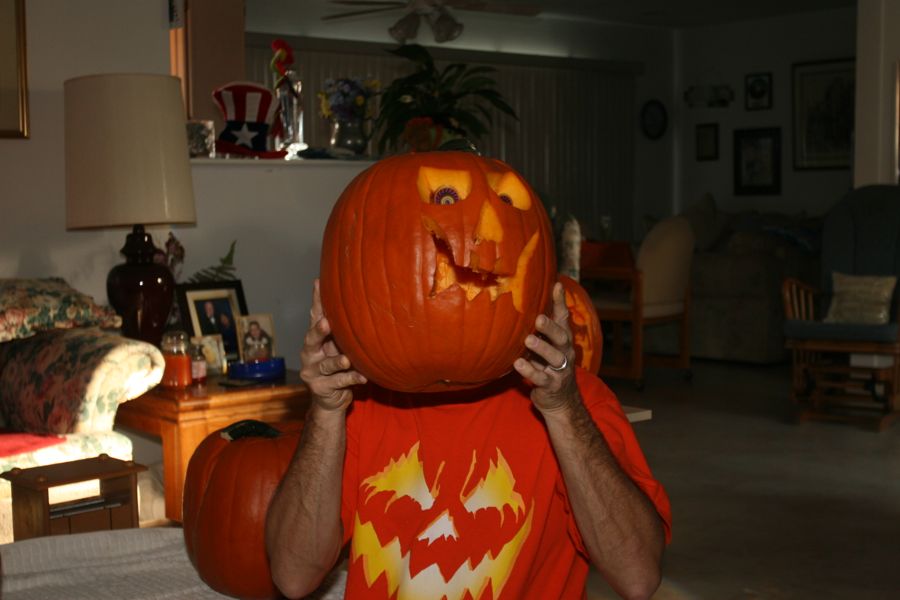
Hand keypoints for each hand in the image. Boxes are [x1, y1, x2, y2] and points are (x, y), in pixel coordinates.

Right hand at [300, 279, 365, 411]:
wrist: (331, 398)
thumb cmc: (338, 365)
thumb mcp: (338, 346)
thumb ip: (342, 329)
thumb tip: (360, 298)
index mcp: (315, 339)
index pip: (315, 316)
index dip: (316, 300)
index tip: (318, 283)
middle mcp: (310, 353)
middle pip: (311, 339)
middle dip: (318, 331)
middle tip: (326, 323)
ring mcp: (313, 372)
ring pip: (327, 365)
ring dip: (337, 361)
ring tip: (347, 360)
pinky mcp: (321, 388)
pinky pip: (339, 382)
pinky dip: (352, 379)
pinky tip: (364, 378)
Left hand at [513, 282, 576, 412]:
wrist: (560, 401)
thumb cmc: (548, 367)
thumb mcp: (546, 346)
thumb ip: (540, 330)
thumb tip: (522, 305)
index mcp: (562, 340)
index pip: (563, 319)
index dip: (560, 302)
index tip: (556, 285)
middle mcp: (565, 353)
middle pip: (562, 337)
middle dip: (551, 327)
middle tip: (538, 318)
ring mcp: (560, 370)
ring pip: (554, 357)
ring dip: (541, 348)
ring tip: (528, 340)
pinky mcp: (551, 385)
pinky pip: (541, 377)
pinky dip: (529, 371)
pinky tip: (518, 363)